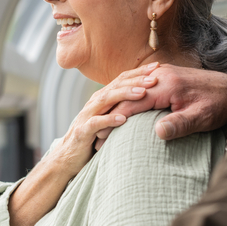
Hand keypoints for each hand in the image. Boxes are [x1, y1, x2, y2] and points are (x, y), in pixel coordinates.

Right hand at [7, 68, 154, 225]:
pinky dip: (109, 120)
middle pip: (116, 85)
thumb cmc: (94, 139)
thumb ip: (124, 109)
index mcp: (103, 98)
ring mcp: (87, 116)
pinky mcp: (82, 132)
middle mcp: (95, 103)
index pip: (122, 79)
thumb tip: (149, 100)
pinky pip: (96, 123)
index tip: (158, 66)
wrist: (68, 158)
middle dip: (136, 80)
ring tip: (143, 93)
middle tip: (155, 76)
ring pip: (106, 100)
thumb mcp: (110, 120)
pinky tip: (123, 119)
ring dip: (125, 95)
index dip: (139, 72)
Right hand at [96, 63, 226, 147]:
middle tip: (99, 139)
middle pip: (127, 95)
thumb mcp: (201, 118)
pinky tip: (124, 118)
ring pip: (130, 90)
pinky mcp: (167, 80)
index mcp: (166, 85)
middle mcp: (161, 78)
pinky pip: (141, 90)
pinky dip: (127, 103)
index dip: (117, 119)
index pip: (134, 102)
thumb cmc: (219, 105)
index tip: (103, 138)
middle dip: (111, 116)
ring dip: (116, 108)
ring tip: (107, 129)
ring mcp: (162, 77)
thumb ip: (179, 125)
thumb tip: (158, 133)